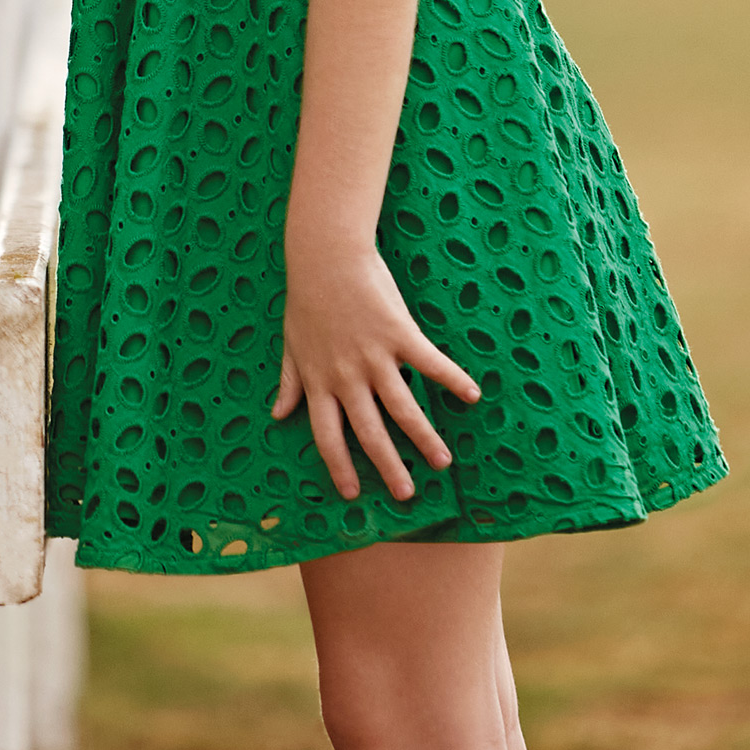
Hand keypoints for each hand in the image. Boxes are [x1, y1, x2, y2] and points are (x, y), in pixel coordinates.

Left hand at [272, 243, 480, 501]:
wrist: (325, 254)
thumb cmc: (306, 297)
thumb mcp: (292, 343)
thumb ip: (289, 381)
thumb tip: (277, 415)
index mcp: (319, 381)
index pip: (327, 436)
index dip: (339, 467)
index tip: (352, 494)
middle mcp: (347, 376)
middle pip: (369, 432)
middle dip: (389, 467)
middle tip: (407, 495)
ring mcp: (374, 356)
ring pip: (402, 408)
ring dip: (423, 438)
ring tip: (442, 462)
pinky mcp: (398, 332)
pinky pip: (430, 363)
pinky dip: (452, 379)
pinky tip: (472, 396)